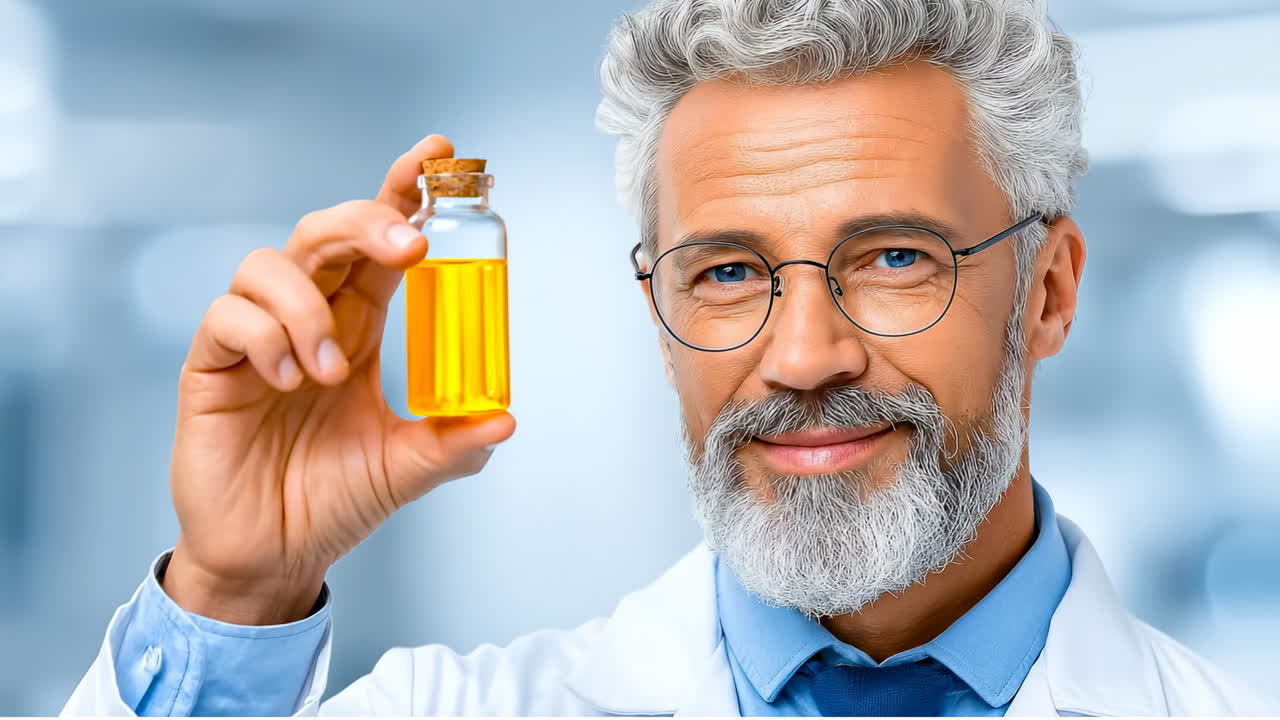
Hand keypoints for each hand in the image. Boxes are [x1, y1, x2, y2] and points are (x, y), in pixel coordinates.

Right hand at [163, 134, 515, 624]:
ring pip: (270, 263)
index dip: (402, 193)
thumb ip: (453, 444)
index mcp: (358, 325)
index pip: (380, 243)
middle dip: (366, 222)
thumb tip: (504, 418)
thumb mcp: (406, 468)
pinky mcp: (213, 364)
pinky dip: (265, 337)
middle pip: (326, 233)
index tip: (439, 156)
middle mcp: (309, 317)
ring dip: (308, 305)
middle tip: (407, 247)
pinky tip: (286, 380)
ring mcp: (256, 337)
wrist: (272, 556)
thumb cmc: (334, 501)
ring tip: (330, 369)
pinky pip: (228, 317)